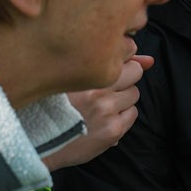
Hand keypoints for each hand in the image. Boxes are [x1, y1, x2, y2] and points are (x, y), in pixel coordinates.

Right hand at [41, 55, 146, 170]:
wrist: (40, 139)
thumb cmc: (55, 103)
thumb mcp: (74, 76)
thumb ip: (111, 63)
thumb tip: (150, 60)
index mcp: (83, 70)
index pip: (123, 51)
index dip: (119, 59)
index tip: (110, 64)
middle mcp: (96, 88)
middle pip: (135, 72)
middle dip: (126, 78)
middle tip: (106, 88)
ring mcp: (106, 110)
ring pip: (134, 94)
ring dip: (123, 99)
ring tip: (102, 105)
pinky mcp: (112, 129)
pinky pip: (132, 114)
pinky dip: (122, 116)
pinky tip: (105, 119)